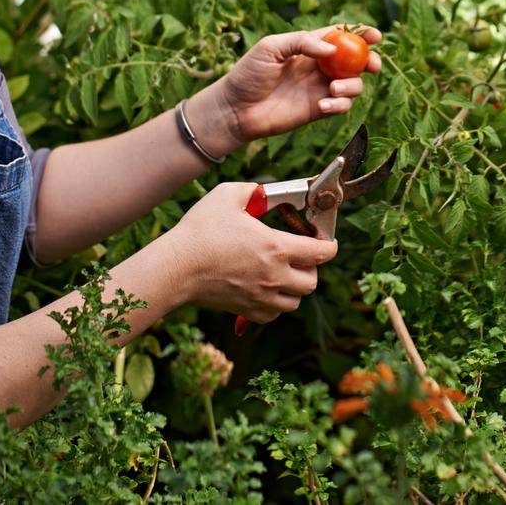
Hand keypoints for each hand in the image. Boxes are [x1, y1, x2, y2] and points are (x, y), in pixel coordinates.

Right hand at [166, 182, 338, 323]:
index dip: (329, 244)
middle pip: (312, 281)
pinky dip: (275, 305)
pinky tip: (265, 290)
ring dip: (295, 288)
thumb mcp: (227, 196)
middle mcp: (274, 276)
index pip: (322, 252)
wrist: (176, 268)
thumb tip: (262, 192)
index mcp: (276, 247)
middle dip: (312, 267)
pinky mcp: (246, 311)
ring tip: (283, 273)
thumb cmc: (200, 231)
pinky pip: (273, 315)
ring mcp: (261, 297)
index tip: (324, 239)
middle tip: (300, 255)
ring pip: (295, 301)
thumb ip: (253, 191)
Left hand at [196, 25, 381, 147]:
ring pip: (353, 84)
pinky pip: (341, 106)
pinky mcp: (318, 110)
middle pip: (355, 61)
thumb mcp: (271, 47)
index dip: (360, 34)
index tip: (374, 35)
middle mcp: (318, 67)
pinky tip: (324, 105)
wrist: (235, 109)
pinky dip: (340, 105)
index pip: (340, 36)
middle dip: (369, 61)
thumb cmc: (248, 74)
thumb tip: (332, 49)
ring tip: (333, 89)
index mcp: (308, 46)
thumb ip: (302, 42)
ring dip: (352, 85)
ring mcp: (319, 89)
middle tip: (372, 65)